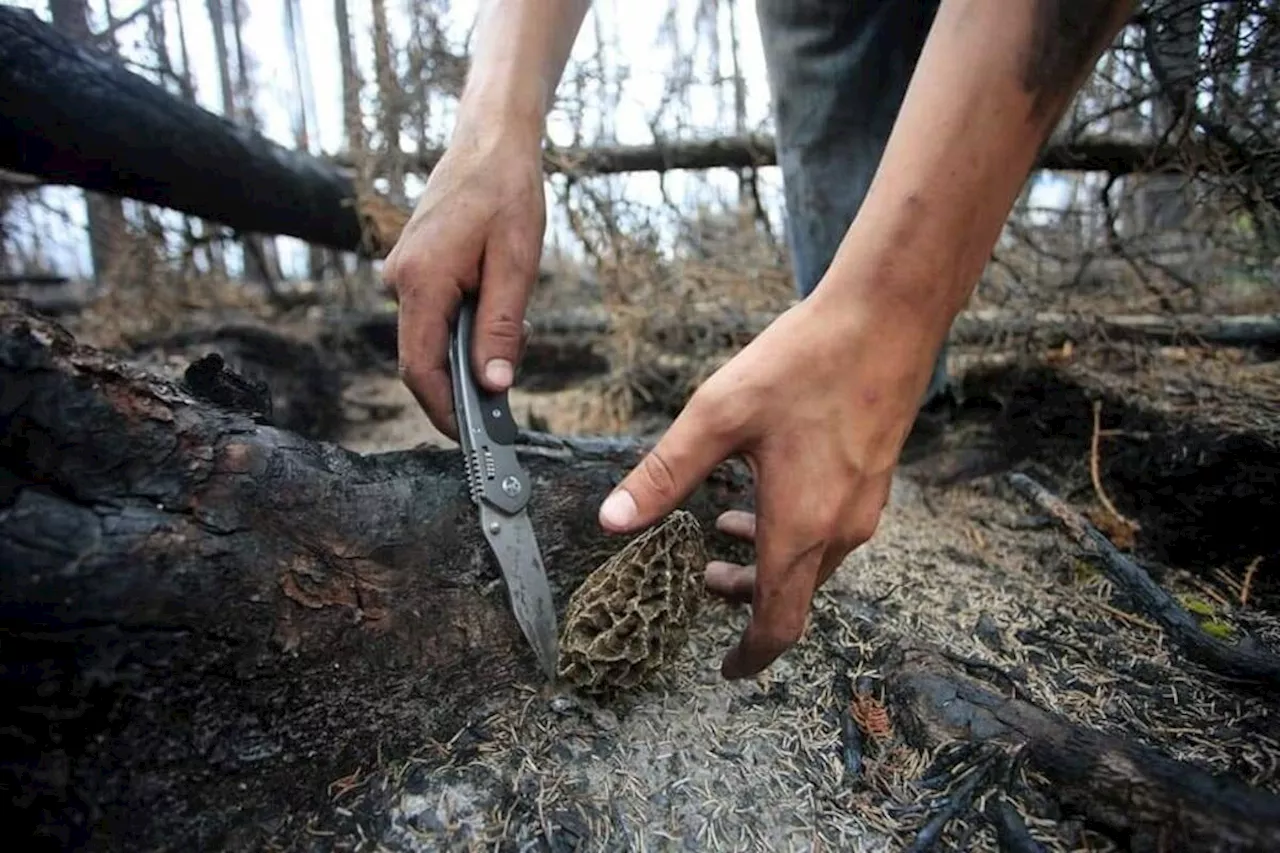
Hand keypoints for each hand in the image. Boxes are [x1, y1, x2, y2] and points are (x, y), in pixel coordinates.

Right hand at [381, 128, 545, 437]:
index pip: (419, 367)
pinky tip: (493, 317)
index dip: (443, 410)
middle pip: (420, 359)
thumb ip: (501, 327)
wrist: (490, 141)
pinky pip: (433, 317)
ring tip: (509, 344)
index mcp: (420, 281)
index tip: (471, 439)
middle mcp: (400, 280)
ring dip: (466, 355)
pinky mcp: (414, 270)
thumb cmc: (506, 193)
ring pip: (429, 339)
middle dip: (460, 387)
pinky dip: (461, 331)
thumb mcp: (516, 264)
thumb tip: (494, 384)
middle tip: (504, 396)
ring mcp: (403, 274)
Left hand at [596, 289, 943, 678]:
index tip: (725, 668)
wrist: (887, 318)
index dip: (750, 656)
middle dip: (748, 601)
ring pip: (813, 562)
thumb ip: (664, 474)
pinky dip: (792, 533)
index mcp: (800, 526)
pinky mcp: (873, 478)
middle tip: (704, 581)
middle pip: (794, 596)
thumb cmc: (804, 363)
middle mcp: (840, 529)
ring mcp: (864, 505)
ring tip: (723, 532)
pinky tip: (764, 491)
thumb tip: (610, 521)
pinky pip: (831, 530)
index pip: (777, 623)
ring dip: (768, 562)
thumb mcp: (718, 416)